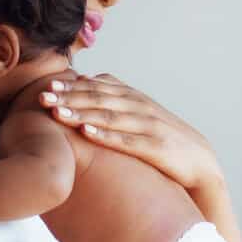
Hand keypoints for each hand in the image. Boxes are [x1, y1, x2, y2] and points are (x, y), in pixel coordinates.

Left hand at [38, 73, 222, 189]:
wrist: (199, 161)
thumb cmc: (162, 139)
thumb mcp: (139, 113)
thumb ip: (114, 97)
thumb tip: (84, 81)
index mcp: (134, 98)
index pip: (99, 86)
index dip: (73, 85)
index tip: (48, 84)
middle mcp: (140, 107)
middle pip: (100, 98)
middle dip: (70, 97)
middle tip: (43, 97)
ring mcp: (148, 126)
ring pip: (110, 116)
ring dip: (82, 113)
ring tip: (57, 113)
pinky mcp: (155, 148)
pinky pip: (126, 141)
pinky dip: (105, 135)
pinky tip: (86, 133)